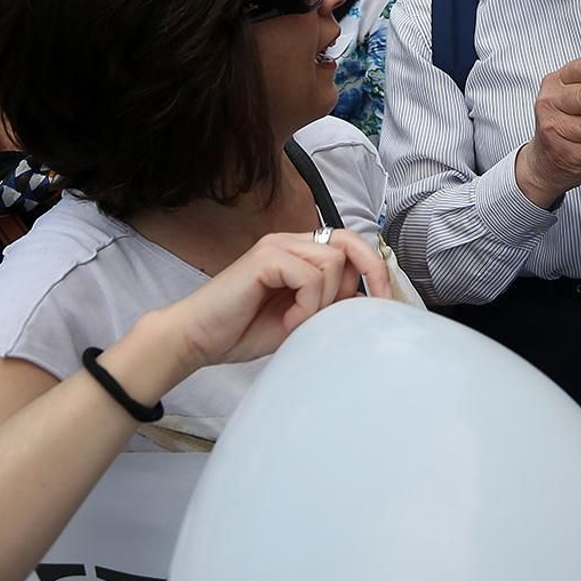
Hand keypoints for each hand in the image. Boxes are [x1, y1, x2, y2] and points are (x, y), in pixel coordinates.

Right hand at [163, 231, 392, 371]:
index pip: (351, 246)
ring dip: (324, 301)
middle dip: (369, 274)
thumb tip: (367, 299)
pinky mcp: (265, 257)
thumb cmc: (241, 330)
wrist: (195, 339)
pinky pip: (310, 276)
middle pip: (350, 243)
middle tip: (368, 307)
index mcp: (300, 252)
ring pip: (332, 262)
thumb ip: (329, 305)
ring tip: (298, 322)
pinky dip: (306, 305)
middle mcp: (291, 241)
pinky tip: (287, 321)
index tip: (384, 303)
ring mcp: (277, 245)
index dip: (374, 271)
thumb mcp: (300, 319)